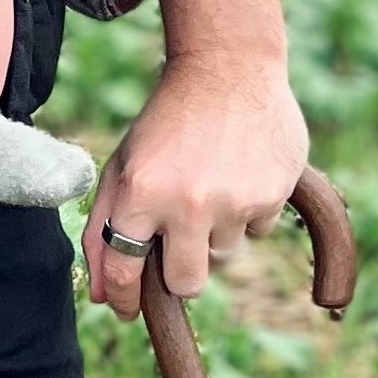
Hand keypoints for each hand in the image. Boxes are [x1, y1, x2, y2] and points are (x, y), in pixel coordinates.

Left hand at [81, 54, 308, 316]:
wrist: (228, 68)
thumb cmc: (165, 123)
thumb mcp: (122, 167)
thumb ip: (103, 230)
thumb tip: (105, 297)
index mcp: (141, 193)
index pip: (126, 270)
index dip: (124, 297)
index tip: (127, 308)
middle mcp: (188, 202)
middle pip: (186, 284)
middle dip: (179, 273)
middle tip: (179, 241)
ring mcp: (235, 200)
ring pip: (224, 255)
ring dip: (214, 233)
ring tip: (209, 186)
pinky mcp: (273, 194)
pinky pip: (257, 230)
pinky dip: (247, 211)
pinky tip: (238, 172)